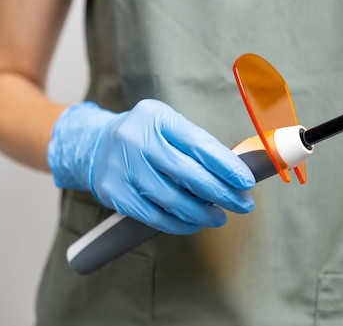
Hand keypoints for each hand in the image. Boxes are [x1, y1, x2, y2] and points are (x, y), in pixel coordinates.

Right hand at [47, 100, 254, 233]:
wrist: (96, 145)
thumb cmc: (146, 137)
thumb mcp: (168, 126)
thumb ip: (197, 145)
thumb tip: (235, 174)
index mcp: (157, 118)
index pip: (198, 143)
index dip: (226, 165)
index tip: (246, 181)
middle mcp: (137, 139)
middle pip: (187, 172)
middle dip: (220, 192)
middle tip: (243, 204)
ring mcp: (122, 166)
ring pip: (170, 197)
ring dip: (201, 212)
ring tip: (219, 217)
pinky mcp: (114, 192)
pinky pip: (152, 214)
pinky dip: (178, 223)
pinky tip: (194, 223)